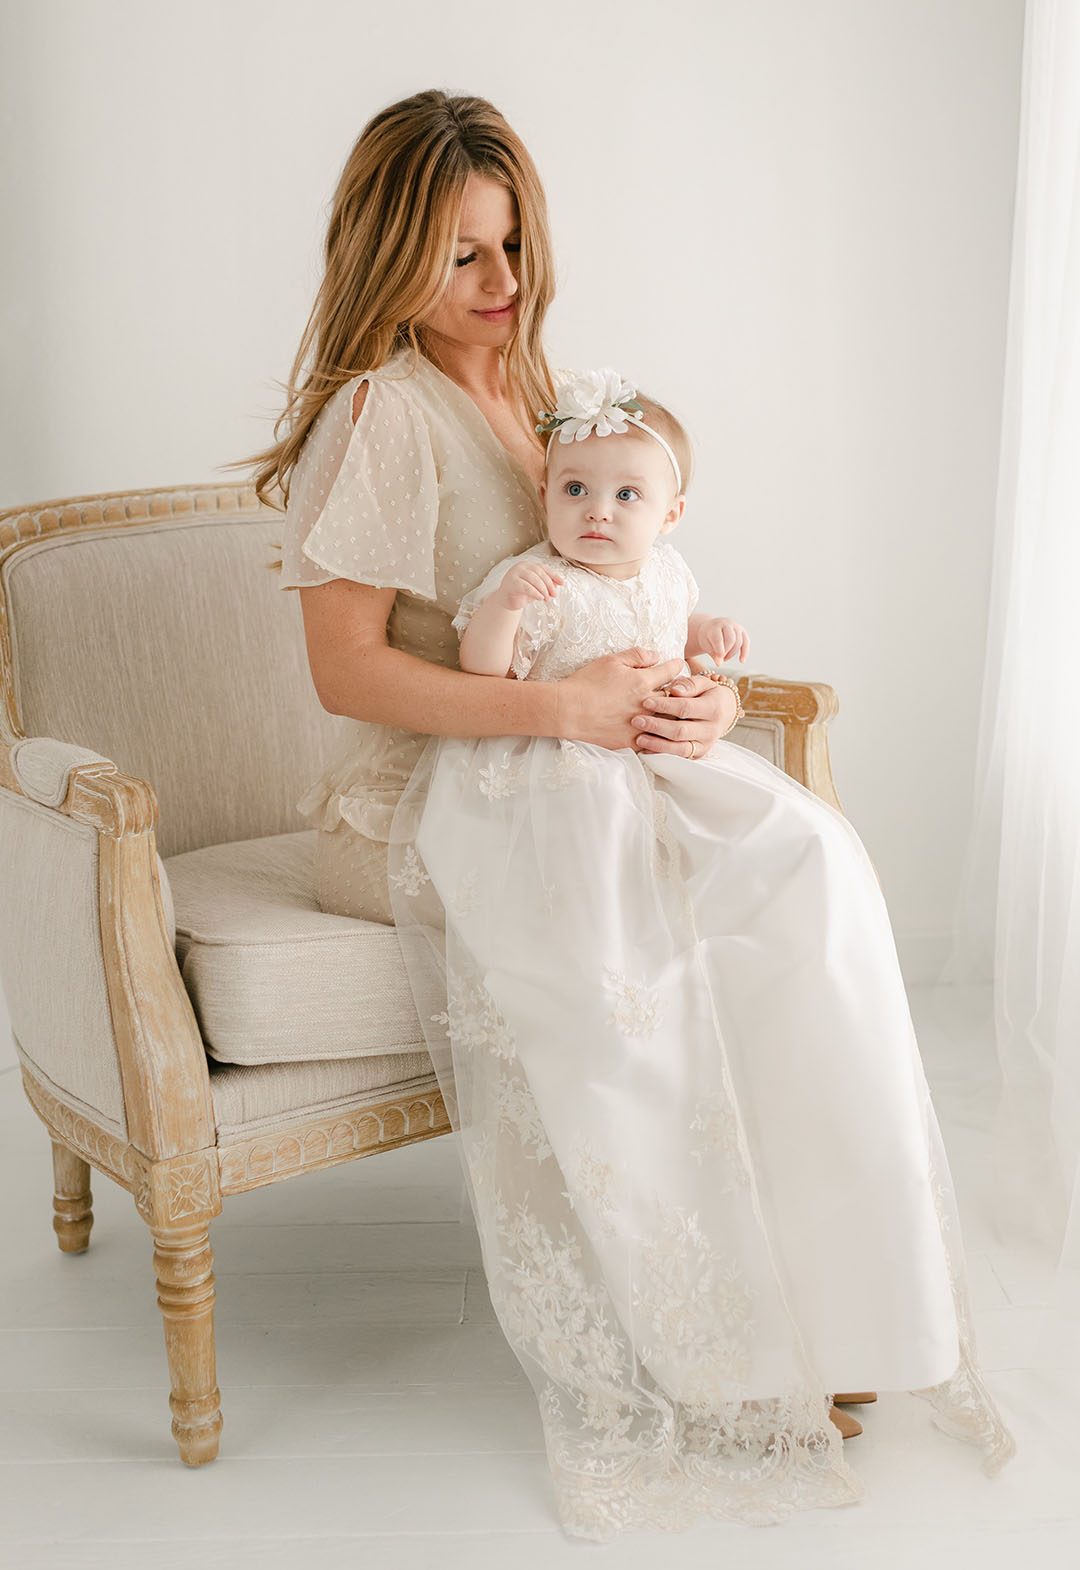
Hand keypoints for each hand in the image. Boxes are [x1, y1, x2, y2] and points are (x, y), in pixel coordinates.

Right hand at [493, 561, 563, 612]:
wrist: (507, 601)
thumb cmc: (522, 593)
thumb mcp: (537, 588)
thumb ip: (546, 584)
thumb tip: (558, 583)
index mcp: (528, 565)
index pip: (543, 568)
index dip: (553, 575)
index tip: (562, 583)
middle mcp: (521, 567)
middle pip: (539, 572)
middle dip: (549, 584)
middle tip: (554, 594)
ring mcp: (515, 573)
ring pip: (533, 578)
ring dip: (543, 589)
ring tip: (547, 598)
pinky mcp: (511, 582)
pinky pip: (526, 586)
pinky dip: (535, 592)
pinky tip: (540, 598)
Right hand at [556, 647, 689, 749]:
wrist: (567, 711)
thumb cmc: (586, 683)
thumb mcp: (610, 661)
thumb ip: (637, 656)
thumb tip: (657, 656)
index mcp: (643, 682)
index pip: (671, 671)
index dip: (676, 666)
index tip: (676, 665)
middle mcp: (646, 704)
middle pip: (674, 697)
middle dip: (678, 691)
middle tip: (677, 688)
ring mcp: (640, 725)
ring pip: (668, 721)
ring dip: (670, 714)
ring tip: (668, 710)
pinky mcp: (632, 741)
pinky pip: (654, 739)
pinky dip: (657, 733)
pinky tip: (655, 730)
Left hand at [631, 670, 739, 756]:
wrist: (724, 711)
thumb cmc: (707, 694)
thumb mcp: (703, 682)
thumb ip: (689, 684)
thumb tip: (675, 690)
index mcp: (714, 708)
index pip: (686, 708)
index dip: (665, 706)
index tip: (646, 702)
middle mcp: (711, 729)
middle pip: (681, 730)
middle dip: (656, 726)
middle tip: (636, 720)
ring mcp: (705, 744)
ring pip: (679, 748)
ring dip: (657, 744)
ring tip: (639, 738)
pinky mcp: (698, 754)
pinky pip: (678, 756)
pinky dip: (661, 753)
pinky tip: (646, 748)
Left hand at [697, 616, 749, 664]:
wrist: (709, 629)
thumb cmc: (707, 637)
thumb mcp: (706, 645)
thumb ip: (713, 654)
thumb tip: (719, 664)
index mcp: (715, 626)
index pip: (719, 638)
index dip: (719, 650)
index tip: (718, 657)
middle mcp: (726, 623)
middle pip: (731, 640)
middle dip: (726, 652)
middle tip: (721, 658)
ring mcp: (736, 626)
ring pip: (739, 642)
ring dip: (732, 653)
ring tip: (724, 659)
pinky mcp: (742, 630)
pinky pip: (746, 642)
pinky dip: (745, 652)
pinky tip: (741, 661)